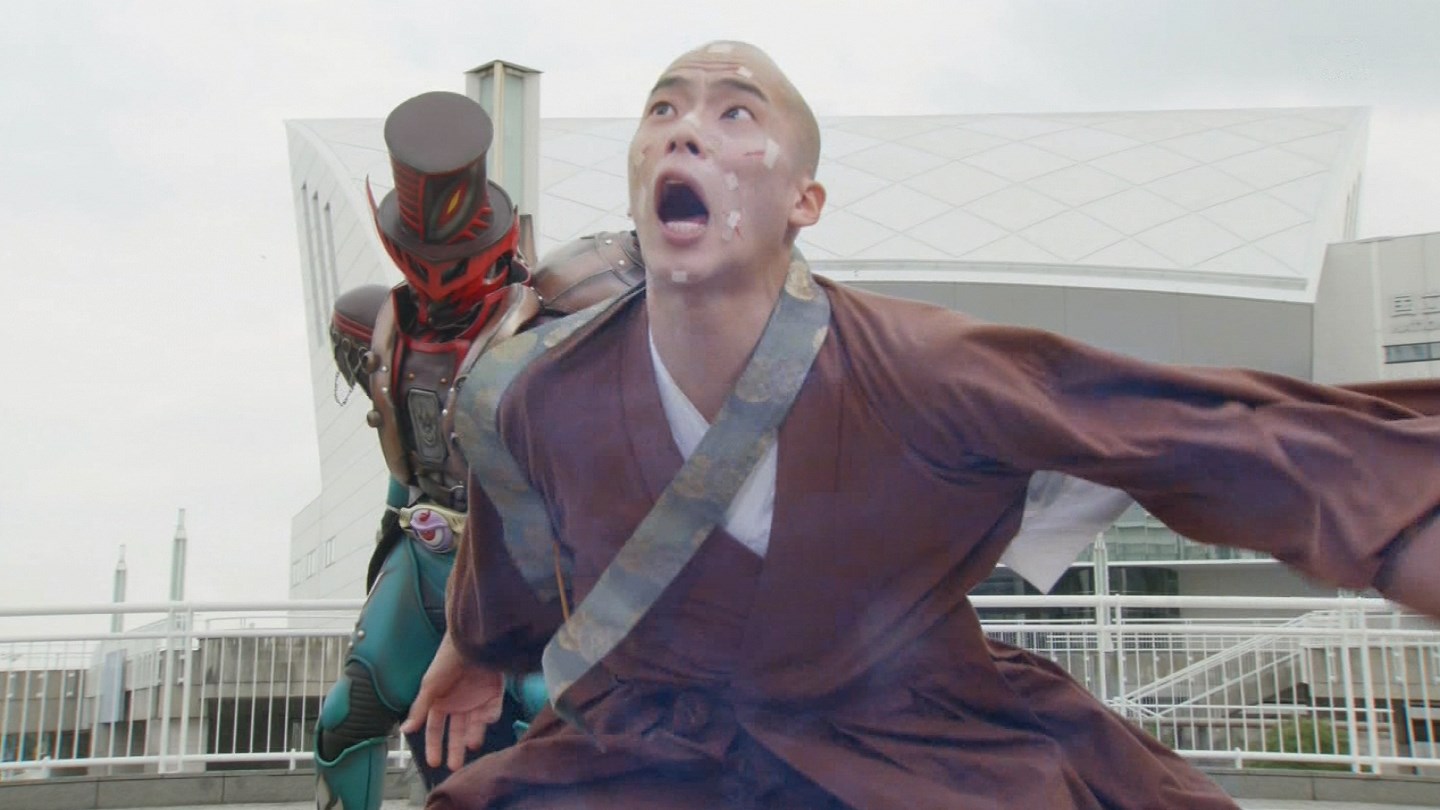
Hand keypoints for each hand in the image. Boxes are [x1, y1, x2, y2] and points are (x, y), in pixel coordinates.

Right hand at [400, 634, 505, 771]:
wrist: (473, 639)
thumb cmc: (447, 660)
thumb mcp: (430, 685)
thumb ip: (420, 709)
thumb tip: (405, 730)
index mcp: (440, 701)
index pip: (435, 728)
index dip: (434, 745)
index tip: (434, 762)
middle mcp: (458, 702)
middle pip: (456, 731)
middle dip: (455, 748)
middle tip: (454, 766)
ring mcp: (476, 698)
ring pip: (475, 725)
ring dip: (473, 736)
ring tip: (471, 744)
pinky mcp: (494, 692)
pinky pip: (493, 710)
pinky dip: (491, 715)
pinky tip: (486, 717)